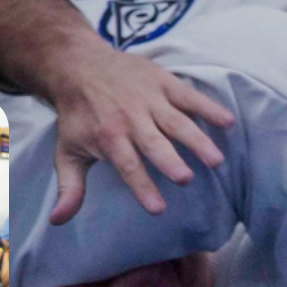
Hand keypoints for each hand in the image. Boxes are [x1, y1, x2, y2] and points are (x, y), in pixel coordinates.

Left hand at [45, 44, 235, 224]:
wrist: (79, 66)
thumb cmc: (77, 115)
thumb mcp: (67, 151)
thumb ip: (69, 187)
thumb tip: (58, 221)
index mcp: (108, 137)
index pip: (128, 165)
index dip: (142, 186)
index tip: (158, 208)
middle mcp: (130, 118)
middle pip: (154, 143)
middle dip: (169, 160)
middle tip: (186, 178)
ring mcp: (150, 99)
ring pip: (177, 121)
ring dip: (196, 139)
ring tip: (216, 159)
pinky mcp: (164, 82)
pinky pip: (190, 96)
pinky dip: (209, 107)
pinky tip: (228, 122)